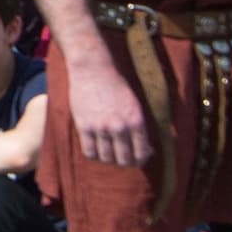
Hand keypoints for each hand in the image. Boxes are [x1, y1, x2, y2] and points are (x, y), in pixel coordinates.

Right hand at [68, 52, 153, 169]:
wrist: (93, 69)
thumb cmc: (116, 86)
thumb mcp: (134, 105)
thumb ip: (139, 128)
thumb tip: (146, 150)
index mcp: (136, 121)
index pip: (141, 154)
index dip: (140, 160)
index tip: (137, 159)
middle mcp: (120, 127)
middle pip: (124, 160)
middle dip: (125, 162)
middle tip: (122, 158)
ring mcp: (101, 128)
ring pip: (106, 158)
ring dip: (109, 159)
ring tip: (108, 152)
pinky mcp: (84, 126)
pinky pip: (90, 152)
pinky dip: (94, 155)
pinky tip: (96, 149)